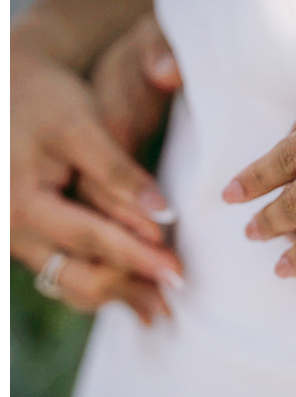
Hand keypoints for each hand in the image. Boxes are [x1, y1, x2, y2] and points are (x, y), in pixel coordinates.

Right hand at [11, 35, 183, 323]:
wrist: (6, 91)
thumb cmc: (44, 97)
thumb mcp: (79, 123)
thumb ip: (118, 171)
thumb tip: (164, 215)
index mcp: (20, 200)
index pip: (90, 239)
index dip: (138, 256)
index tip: (178, 272)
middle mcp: (11, 230)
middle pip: (79, 276)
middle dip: (131, 287)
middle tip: (175, 295)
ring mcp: (14, 242)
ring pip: (71, 286)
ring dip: (118, 295)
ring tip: (158, 305)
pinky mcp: (24, 244)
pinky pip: (63, 278)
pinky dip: (100, 285)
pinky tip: (133, 291)